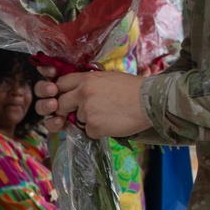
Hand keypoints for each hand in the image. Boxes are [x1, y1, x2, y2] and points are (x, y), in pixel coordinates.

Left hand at [34, 68, 149, 137]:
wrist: (149, 101)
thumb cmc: (133, 88)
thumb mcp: (108, 77)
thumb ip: (90, 83)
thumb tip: (79, 91)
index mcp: (86, 79)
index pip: (61, 83)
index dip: (61, 92)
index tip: (67, 98)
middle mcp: (82, 93)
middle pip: (60, 104)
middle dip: (65, 110)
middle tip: (79, 113)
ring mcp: (86, 111)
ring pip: (76, 120)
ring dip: (88, 121)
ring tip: (107, 116)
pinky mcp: (93, 127)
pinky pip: (88, 132)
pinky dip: (98, 132)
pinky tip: (112, 124)